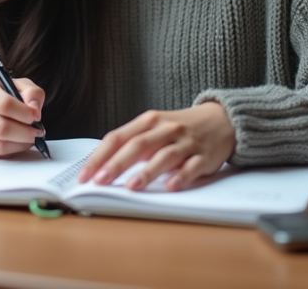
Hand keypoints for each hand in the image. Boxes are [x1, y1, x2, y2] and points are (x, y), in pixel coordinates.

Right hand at [0, 75, 45, 157]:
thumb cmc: (3, 93)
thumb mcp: (20, 85)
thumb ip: (32, 93)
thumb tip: (34, 111)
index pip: (4, 104)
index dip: (24, 113)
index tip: (35, 117)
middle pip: (0, 128)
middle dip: (24, 132)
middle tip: (37, 132)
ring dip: (20, 144)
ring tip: (29, 137)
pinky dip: (11, 151)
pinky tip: (17, 142)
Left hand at [77, 103, 235, 191]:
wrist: (222, 120)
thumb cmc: (180, 128)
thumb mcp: (155, 128)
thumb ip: (132, 143)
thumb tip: (103, 165)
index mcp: (148, 121)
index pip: (118, 137)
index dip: (99, 156)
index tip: (85, 175)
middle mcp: (165, 129)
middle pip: (138, 146)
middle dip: (117, 164)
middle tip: (100, 181)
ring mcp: (186, 142)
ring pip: (164, 156)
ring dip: (147, 172)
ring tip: (132, 186)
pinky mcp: (204, 155)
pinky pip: (192, 167)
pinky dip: (181, 176)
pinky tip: (171, 186)